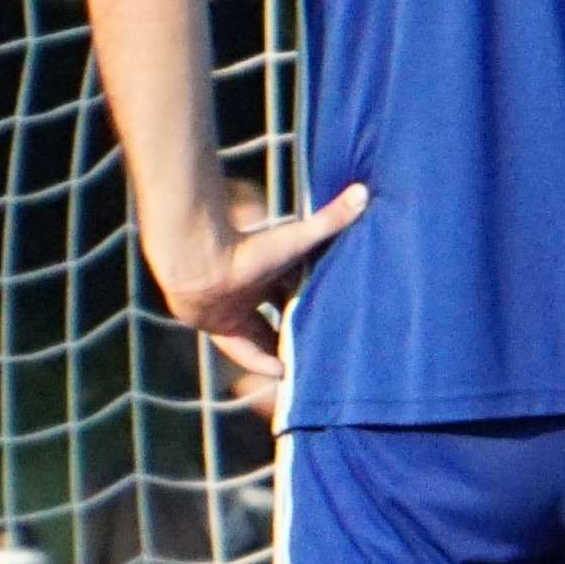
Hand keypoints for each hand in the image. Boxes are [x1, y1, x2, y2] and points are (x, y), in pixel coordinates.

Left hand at [154, 182, 366, 381]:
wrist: (199, 261)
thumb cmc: (251, 247)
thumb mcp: (298, 239)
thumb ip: (330, 218)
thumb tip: (364, 190)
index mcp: (274, 267)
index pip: (299, 286)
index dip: (316, 299)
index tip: (336, 313)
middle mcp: (255, 287)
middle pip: (282, 312)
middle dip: (300, 325)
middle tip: (324, 343)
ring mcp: (236, 307)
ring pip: (263, 333)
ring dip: (281, 346)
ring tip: (306, 364)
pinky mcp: (220, 325)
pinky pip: (242, 349)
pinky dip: (259, 360)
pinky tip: (281, 373)